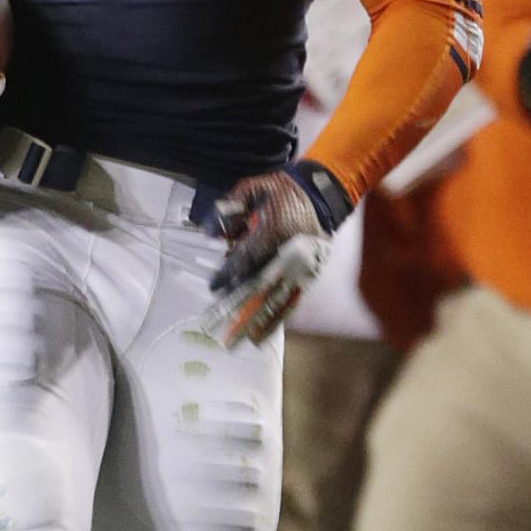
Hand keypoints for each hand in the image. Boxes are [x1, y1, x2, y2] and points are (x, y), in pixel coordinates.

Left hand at [194, 162, 351, 345]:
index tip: (213, 288)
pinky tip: (261, 336)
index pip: (247, 259)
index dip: (228, 275)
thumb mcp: (254, 188)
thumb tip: (208, 234)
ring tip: (237, 342)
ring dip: (255, 322)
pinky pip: (291, 303)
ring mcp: (302, 269)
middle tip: (220, 331)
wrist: (322, 195)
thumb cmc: (282, 191)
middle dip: (238, 311)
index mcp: (276, 232)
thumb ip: (229, 207)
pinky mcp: (309, 278)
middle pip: (260, 288)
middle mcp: (290, 255)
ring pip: (275, 301)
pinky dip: (275, 321)